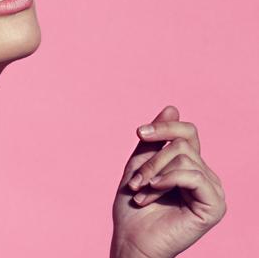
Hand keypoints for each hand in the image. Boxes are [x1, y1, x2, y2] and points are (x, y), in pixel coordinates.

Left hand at [110, 105, 226, 257]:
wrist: (132, 239)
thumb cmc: (134, 206)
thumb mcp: (140, 164)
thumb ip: (155, 139)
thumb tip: (173, 108)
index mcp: (190, 166)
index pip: (187, 132)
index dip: (164, 127)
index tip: (140, 133)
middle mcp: (205, 175)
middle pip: (182, 144)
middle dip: (152, 160)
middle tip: (136, 181)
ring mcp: (212, 190)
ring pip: (184, 158)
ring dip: (154, 173)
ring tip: (141, 192)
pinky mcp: (214, 205)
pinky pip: (193, 176)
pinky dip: (168, 179)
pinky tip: (153, 190)